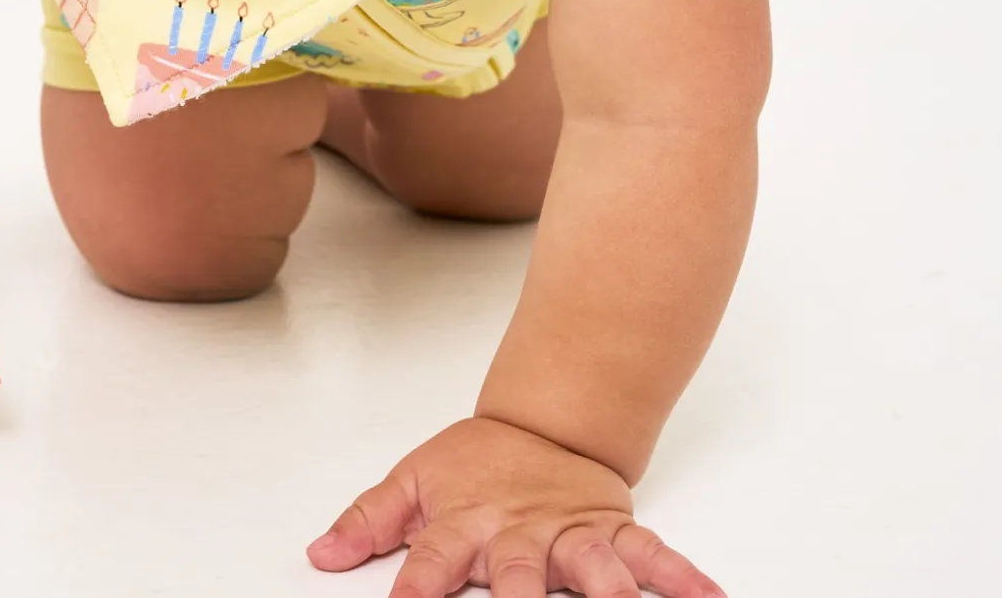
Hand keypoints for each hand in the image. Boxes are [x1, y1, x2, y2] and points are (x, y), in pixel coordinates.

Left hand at [306, 417, 726, 597]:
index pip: (432, 562)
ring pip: (592, 567)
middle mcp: (520, 533)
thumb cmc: (479, 462)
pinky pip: (652, 558)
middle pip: (519, 575)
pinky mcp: (613, 532)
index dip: (417, 590)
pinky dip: (682, 579)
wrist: (546, 421)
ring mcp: (571, 534)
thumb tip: (319, 552)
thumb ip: (369, 519)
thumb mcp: (414, 481)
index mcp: (467, 523)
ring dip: (607, 596)